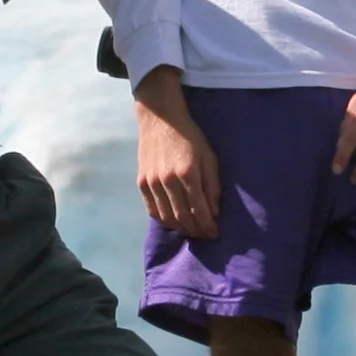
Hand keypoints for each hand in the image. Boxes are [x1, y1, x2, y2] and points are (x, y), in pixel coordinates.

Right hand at [133, 67, 222, 239]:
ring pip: (166, 217)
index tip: (215, 233)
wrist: (160, 119)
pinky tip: (173, 223)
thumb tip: (214, 212)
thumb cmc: (190, 137)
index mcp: (188, 173)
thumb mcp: (209, 156)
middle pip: (182, 217)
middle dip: (196, 231)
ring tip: (191, 232)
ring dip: (180, 229)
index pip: (199, 210)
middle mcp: (168, 180)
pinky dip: (164, 220)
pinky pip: (152, 210)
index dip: (208, 226)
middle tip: (205, 235)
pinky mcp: (141, 182)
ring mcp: (152, 182)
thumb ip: (212, 185)